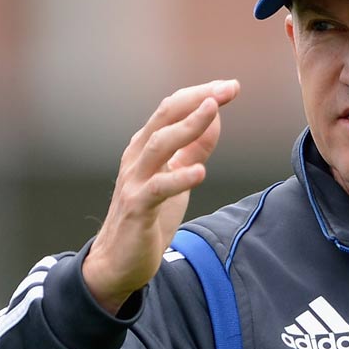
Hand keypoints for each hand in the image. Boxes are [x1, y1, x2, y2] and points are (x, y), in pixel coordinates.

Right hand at [84, 79, 239, 314]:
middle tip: (227, 89)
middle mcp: (136, 158)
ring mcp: (134, 182)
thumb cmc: (148, 217)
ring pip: (158, 144)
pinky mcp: (136, 209)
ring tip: (213, 111)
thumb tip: (215, 116)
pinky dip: (179, 178)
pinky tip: (199, 172)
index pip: (172, 109)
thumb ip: (193, 148)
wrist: (118, 262)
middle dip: (197, 99)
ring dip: (187, 126)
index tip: (231, 86)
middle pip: (164, 117)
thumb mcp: (176, 176)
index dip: (201, 94)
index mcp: (145, 147)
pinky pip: (157, 188)